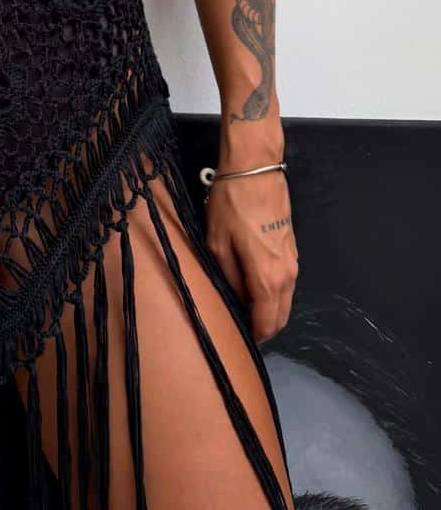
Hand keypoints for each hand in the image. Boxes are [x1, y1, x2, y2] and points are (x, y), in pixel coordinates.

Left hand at [203, 168, 298, 343]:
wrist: (255, 169)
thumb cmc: (233, 203)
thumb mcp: (217, 243)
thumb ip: (227, 278)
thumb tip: (233, 299)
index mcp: (268, 278)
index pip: (266, 323)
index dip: (253, 336)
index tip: (238, 340)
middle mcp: (288, 274)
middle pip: (280, 316)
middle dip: (262, 327)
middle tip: (238, 328)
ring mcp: (293, 260)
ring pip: (284, 299)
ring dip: (267, 309)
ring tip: (239, 306)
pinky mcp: (291, 248)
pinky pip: (284, 281)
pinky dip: (271, 291)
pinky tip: (249, 285)